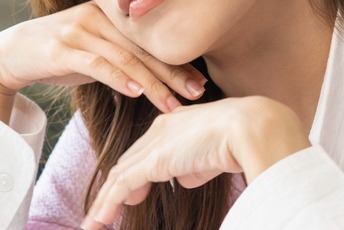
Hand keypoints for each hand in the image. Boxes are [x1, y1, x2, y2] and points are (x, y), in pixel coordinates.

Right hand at [0, 1, 207, 121]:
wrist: (9, 52)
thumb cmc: (57, 54)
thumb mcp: (92, 53)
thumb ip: (121, 59)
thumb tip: (156, 81)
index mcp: (108, 14)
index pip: (149, 39)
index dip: (176, 60)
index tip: (198, 81)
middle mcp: (96, 17)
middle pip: (142, 47)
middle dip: (172, 72)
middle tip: (196, 93)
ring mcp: (77, 31)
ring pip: (124, 57)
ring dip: (151, 83)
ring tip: (171, 103)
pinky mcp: (60, 48)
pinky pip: (95, 63)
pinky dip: (117, 78)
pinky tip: (135, 93)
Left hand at [80, 96, 310, 228]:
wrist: (250, 127)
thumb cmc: (243, 138)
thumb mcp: (214, 154)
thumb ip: (196, 165)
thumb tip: (184, 179)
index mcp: (175, 123)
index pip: (146, 151)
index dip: (134, 173)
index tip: (129, 194)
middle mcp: (160, 129)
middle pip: (128, 162)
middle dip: (114, 188)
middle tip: (102, 212)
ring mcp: (155, 144)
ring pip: (120, 175)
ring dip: (105, 201)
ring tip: (94, 223)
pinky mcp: (154, 160)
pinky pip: (123, 185)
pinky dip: (109, 204)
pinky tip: (100, 220)